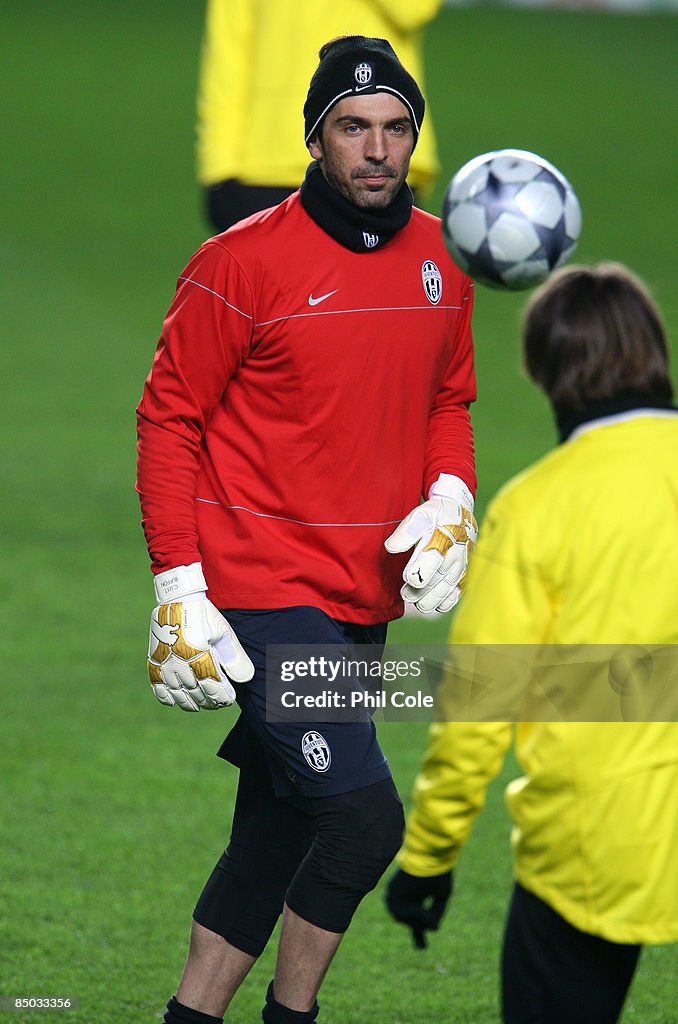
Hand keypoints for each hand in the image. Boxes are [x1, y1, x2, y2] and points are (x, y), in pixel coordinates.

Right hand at [147, 563, 253, 711]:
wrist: (177, 598)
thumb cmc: (204, 614)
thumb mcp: (224, 632)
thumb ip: (235, 657)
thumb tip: (245, 680)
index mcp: (198, 653)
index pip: (212, 685)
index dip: (222, 696)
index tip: (229, 698)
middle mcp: (179, 661)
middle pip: (196, 691)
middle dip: (210, 700)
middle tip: (219, 703)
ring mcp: (164, 662)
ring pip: (178, 693)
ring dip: (191, 702)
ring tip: (201, 704)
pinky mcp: (154, 660)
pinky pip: (157, 686)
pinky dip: (167, 697)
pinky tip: (177, 700)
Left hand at [385, 474, 476, 613]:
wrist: (460, 514)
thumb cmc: (436, 516)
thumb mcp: (421, 515)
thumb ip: (406, 532)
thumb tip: (391, 547)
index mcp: (444, 536)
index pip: (433, 557)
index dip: (419, 571)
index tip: (407, 578)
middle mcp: (455, 554)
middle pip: (438, 579)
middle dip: (420, 590)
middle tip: (405, 593)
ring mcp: (461, 566)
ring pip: (446, 590)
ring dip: (429, 600)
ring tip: (415, 602)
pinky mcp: (464, 576)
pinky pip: (455, 595)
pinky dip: (442, 603)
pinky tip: (429, 604)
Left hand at [385, 868, 452, 948]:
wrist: (429, 854)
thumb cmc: (437, 872)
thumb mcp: (442, 895)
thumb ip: (436, 913)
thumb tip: (433, 929)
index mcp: (415, 894)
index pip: (414, 919)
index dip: (418, 934)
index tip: (422, 949)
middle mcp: (404, 894)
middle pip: (409, 921)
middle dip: (419, 925)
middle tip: (431, 921)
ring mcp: (396, 894)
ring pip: (403, 919)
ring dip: (417, 920)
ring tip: (427, 912)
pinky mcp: (392, 891)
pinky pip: (400, 912)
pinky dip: (412, 914)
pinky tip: (420, 908)